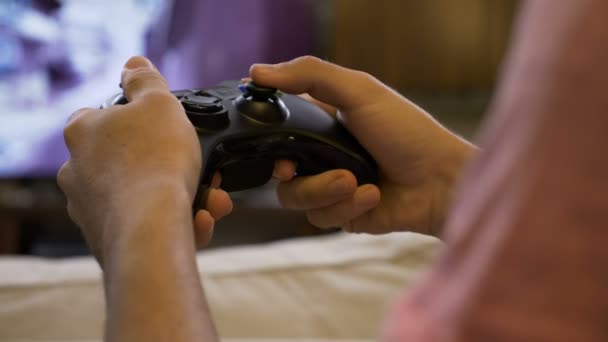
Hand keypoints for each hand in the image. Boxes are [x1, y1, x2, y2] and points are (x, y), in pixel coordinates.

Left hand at [57, 56, 232, 263]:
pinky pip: (146, 224)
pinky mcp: (105, 239)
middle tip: (202, 169)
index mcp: (83, 132)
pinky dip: (173, 221)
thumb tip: (133, 63)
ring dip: (180, 194)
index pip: (105, 114)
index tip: (167, 128)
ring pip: (143, 194)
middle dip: (172, 163)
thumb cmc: (155, 161)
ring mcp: (88, 207)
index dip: (139, 118)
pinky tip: (197, 221)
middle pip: (131, 158)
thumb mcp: (159, 103)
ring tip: (211, 202)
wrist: (150, 229)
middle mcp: (77, 170)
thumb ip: (146, 80)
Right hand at [252, 56, 475, 235]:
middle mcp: (323, 155)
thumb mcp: (360, 91)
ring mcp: (331, 187)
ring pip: (295, 197)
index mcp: (323, 122)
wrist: (441, 182)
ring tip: (355, 181)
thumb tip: (258, 71)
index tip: (264, 139)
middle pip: (278, 170)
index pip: (278, 128)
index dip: (267, 136)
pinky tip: (372, 195)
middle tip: (295, 168)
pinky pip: (322, 217)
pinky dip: (347, 206)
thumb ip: (311, 75)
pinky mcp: (342, 214)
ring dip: (324, 189)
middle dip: (292, 172)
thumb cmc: (407, 132)